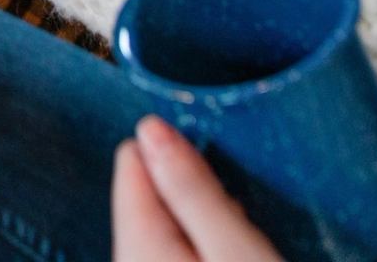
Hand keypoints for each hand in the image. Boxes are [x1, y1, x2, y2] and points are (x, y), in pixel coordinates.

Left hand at [113, 117, 284, 260]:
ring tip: (243, 247)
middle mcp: (132, 255)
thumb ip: (190, 186)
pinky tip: (238, 256)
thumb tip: (150, 127)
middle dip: (199, 190)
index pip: (132, 156)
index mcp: (137, 241)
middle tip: (238, 226)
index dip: (181, 152)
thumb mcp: (232, 244)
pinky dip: (212, 241)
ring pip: (173, 215)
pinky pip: (185, 244)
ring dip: (210, 218)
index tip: (218, 175)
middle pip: (155, 186)